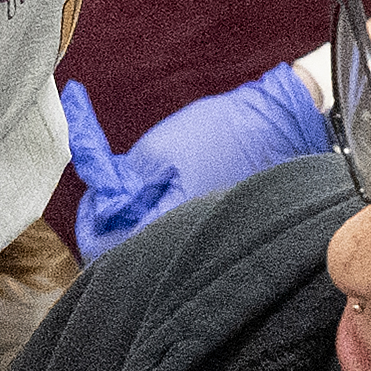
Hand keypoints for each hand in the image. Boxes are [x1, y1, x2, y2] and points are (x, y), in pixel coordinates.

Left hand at [57, 58, 329, 259]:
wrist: (279, 121)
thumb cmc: (222, 131)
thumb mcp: (159, 149)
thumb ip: (123, 184)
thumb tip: (104, 206)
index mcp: (168, 226)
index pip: (108, 249)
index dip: (91, 224)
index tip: (94, 197)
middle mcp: (187, 241)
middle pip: (129, 248)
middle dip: (113, 219)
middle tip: (112, 187)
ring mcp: (202, 233)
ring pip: (152, 237)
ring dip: (137, 212)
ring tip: (141, 179)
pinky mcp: (212, 221)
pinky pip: (174, 226)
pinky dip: (160, 208)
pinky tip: (164, 183)